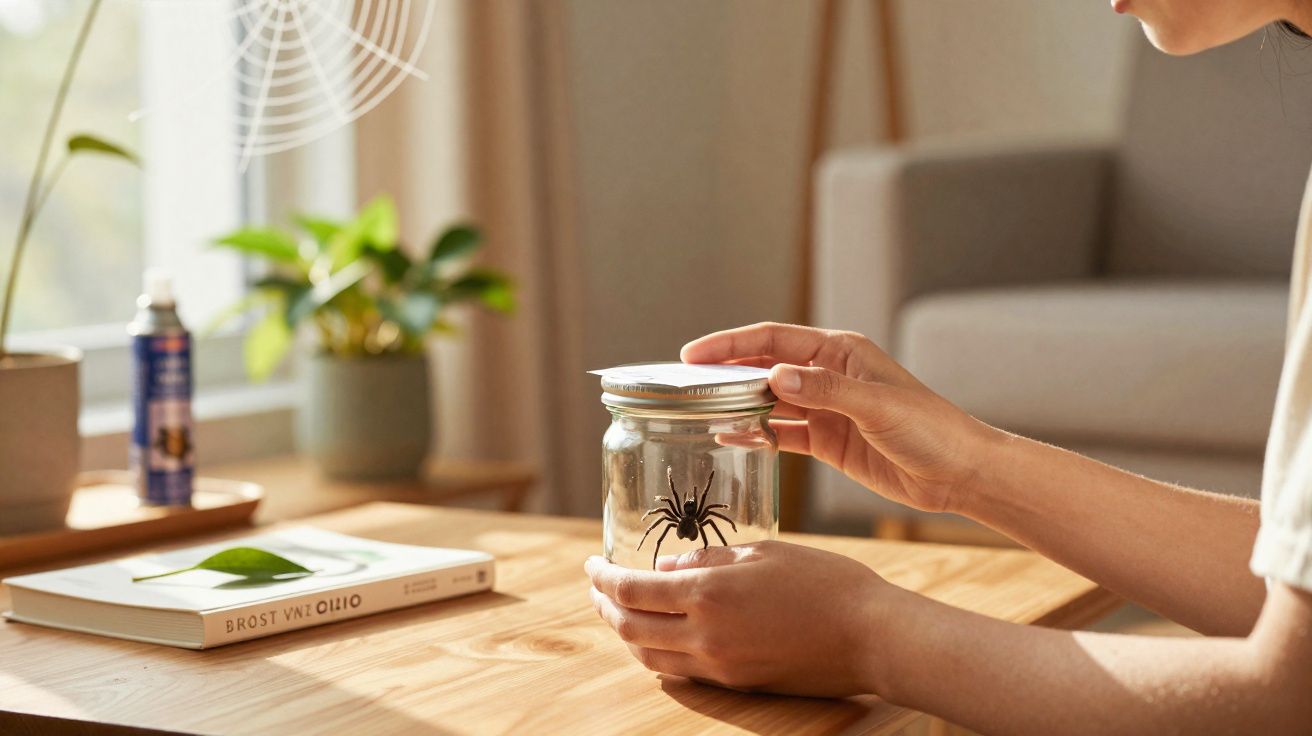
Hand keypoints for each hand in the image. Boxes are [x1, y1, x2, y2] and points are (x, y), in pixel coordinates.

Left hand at [585, 542, 891, 696]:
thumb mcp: (763, 552)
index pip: (631, 590)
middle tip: (596, 588)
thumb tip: (668, 568)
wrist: (871, 636)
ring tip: (621, 612)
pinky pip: (681, 671)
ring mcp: (720, 666)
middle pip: (629, 629)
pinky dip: (658, 653)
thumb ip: (710, 557)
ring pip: (650, 658)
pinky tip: (662, 636)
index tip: (590, 563)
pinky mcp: (737, 684)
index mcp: (709, 592)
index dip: (602, 577)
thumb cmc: (825, 582)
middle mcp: (705, 635)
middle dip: (604, 607)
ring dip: (627, 635)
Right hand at [683, 322, 997, 512]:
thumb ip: (825, 392)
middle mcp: (827, 375)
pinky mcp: (827, 441)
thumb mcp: (877, 407)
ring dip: (737, 405)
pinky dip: (755, 435)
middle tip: (685, 384)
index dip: (730, 344)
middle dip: (725, 372)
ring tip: (699, 411)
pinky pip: (781, 433)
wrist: (959, 473)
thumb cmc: (931, 429)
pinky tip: (731, 437)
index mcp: (839, 352)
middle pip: (764, 366)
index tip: (693, 354)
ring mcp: (826, 409)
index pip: (772, 339)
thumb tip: (775, 376)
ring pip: (769, 401)